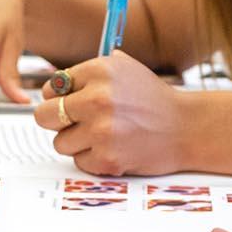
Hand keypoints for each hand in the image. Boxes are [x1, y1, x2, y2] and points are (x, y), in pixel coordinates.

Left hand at [37, 51, 185, 174]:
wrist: (187, 127)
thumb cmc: (155, 100)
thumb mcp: (127, 70)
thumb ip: (91, 73)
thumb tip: (57, 85)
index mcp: (100, 70)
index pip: (52, 87)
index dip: (60, 97)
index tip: (72, 103)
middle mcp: (98, 98)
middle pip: (44, 116)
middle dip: (56, 121)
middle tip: (76, 123)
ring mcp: (101, 130)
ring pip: (60, 142)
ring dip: (77, 142)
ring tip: (102, 136)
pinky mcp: (107, 158)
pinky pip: (79, 161)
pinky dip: (93, 159)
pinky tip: (114, 148)